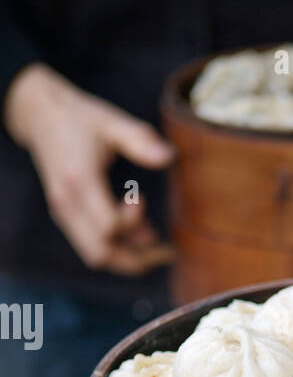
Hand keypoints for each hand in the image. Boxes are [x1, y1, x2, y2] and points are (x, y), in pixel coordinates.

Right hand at [4, 63, 174, 274]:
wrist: (40, 117)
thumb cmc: (78, 119)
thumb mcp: (111, 122)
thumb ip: (139, 140)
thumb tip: (169, 156)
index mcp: (80, 181)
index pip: (108, 227)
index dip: (132, 223)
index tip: (141, 197)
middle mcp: (68, 204)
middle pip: (101, 254)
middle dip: (137, 260)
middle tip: (166, 250)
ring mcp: (64, 214)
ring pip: (96, 256)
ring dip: (129, 257)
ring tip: (156, 243)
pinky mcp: (67, 217)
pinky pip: (91, 246)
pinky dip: (117, 247)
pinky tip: (139, 234)